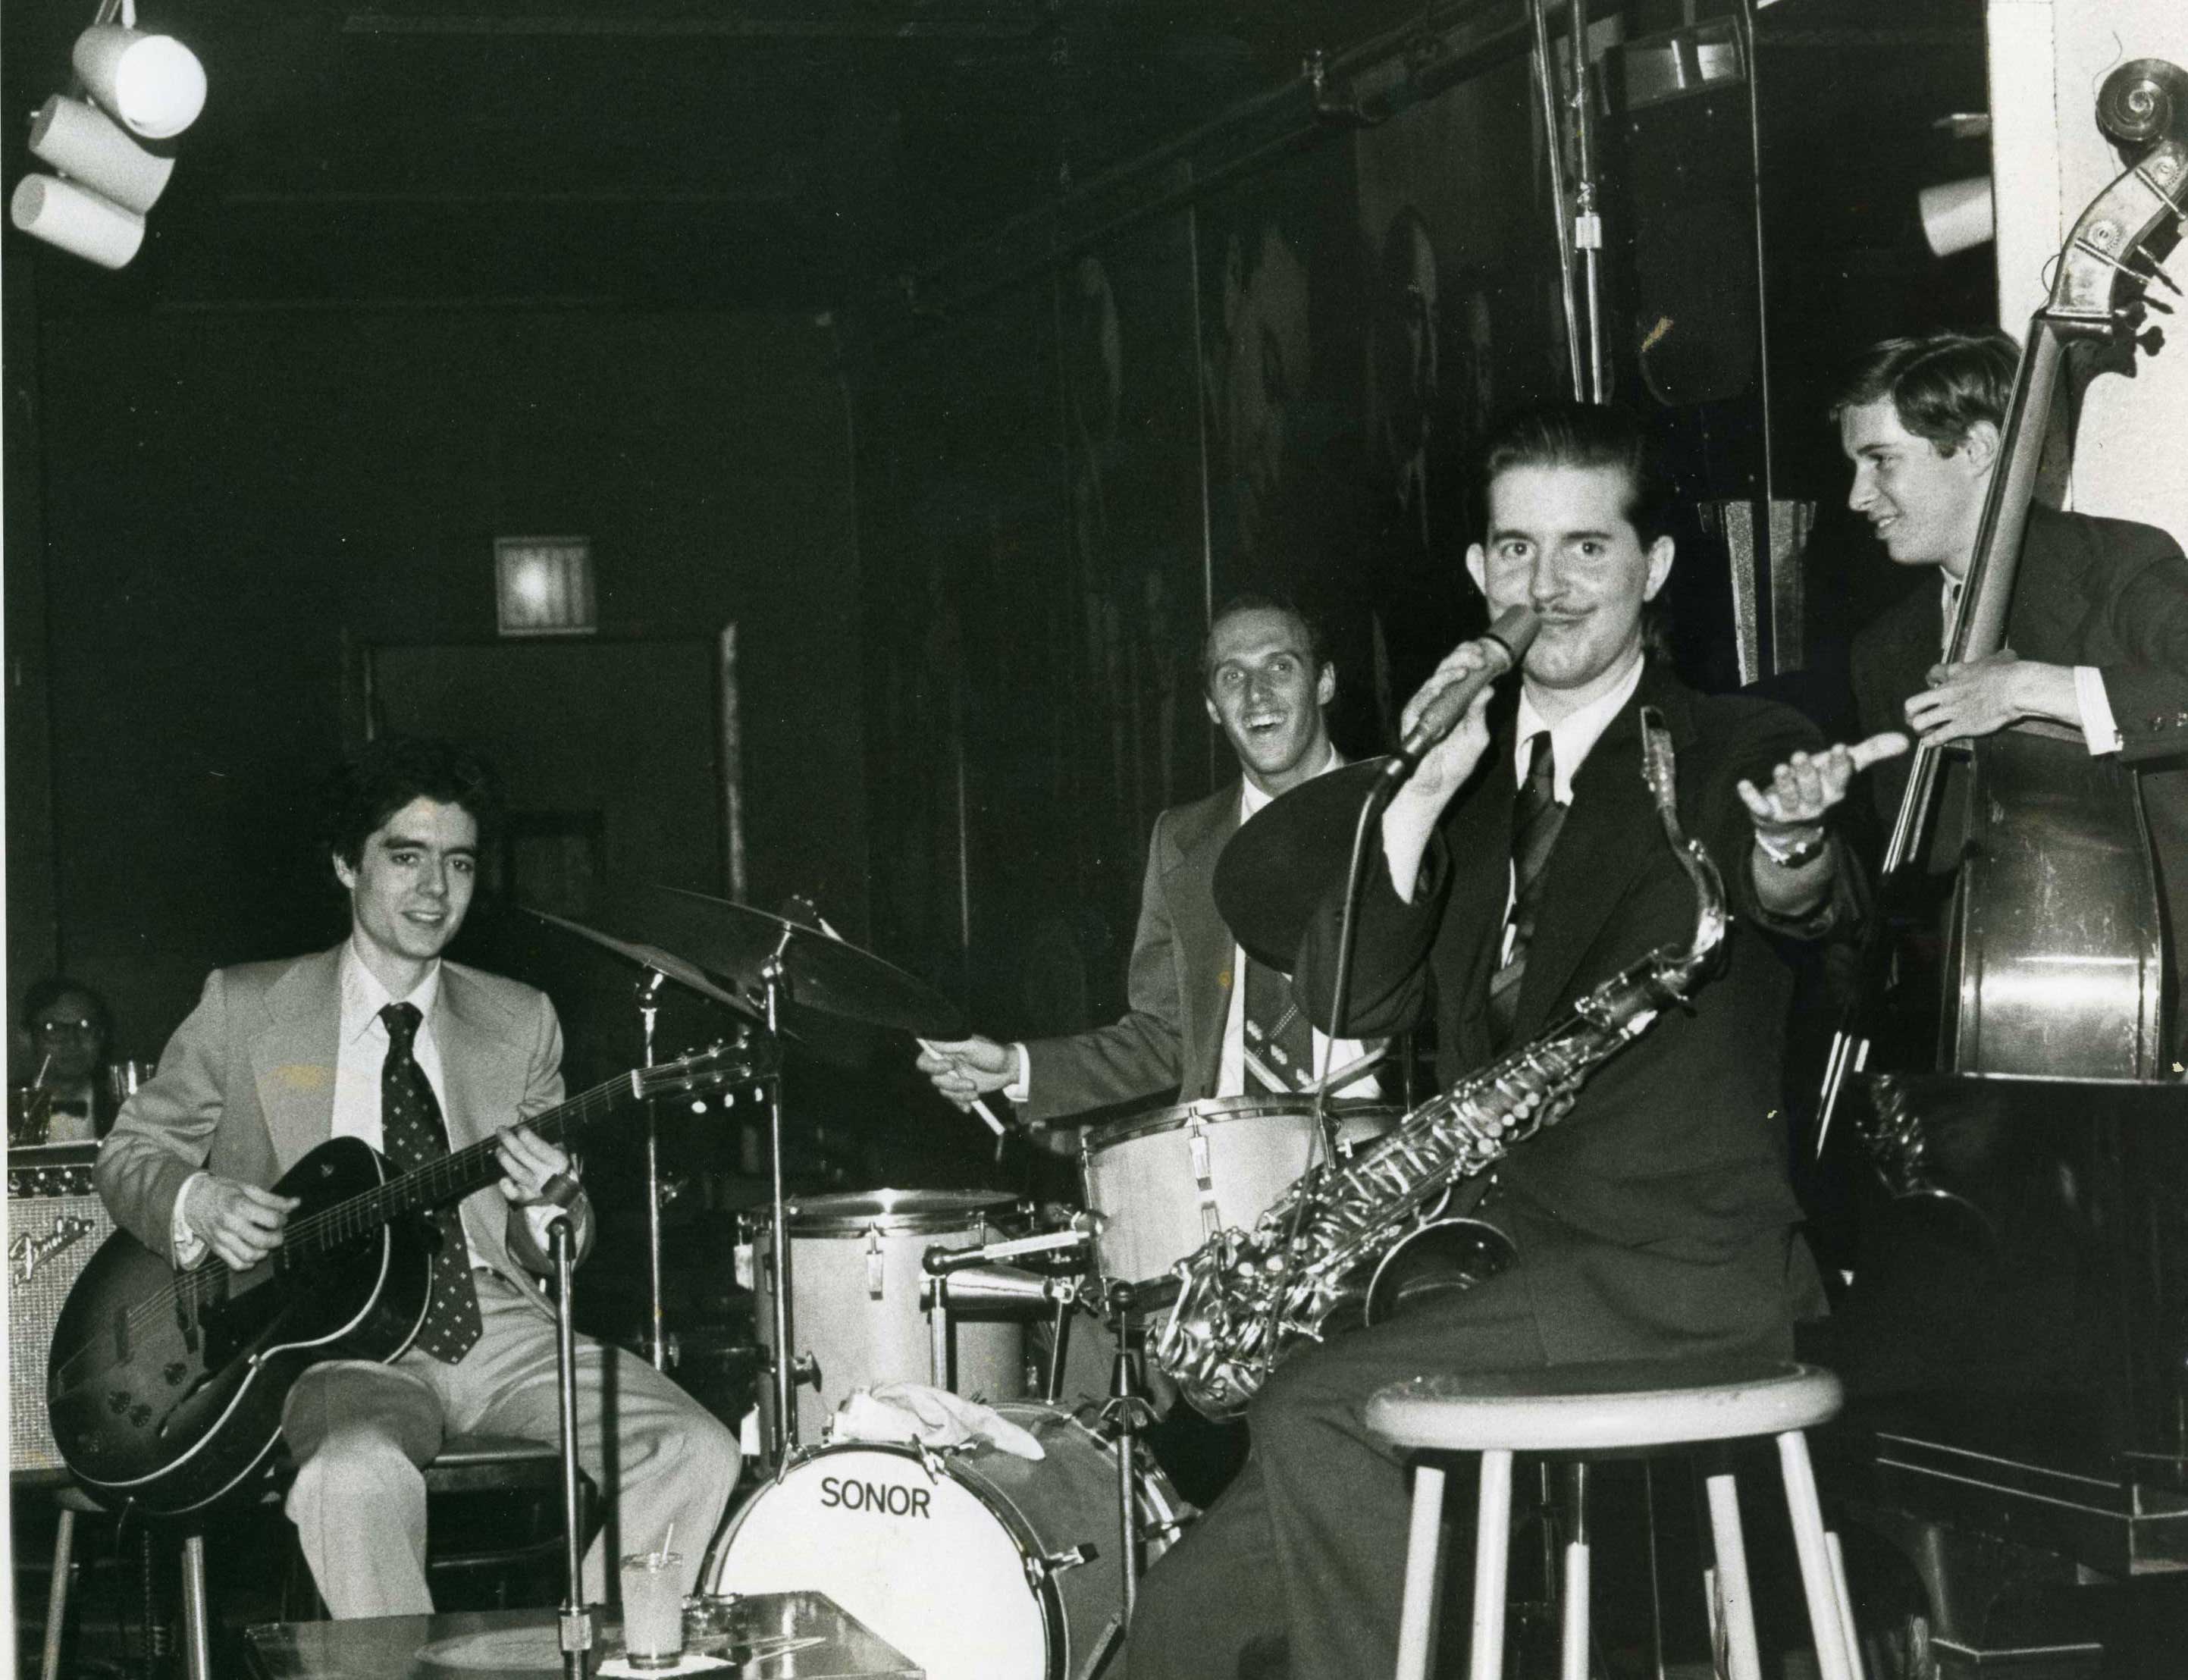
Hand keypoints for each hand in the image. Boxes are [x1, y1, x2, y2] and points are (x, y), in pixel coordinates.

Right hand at [187, 1175, 299, 1270]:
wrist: (192, 1198)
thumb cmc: (223, 1191)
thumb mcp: (248, 1189)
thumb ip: (273, 1199)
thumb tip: (296, 1203)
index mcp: (239, 1206)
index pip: (271, 1219)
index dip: (282, 1219)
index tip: (281, 1217)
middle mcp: (230, 1224)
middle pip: (263, 1240)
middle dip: (277, 1238)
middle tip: (277, 1232)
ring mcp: (222, 1238)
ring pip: (250, 1256)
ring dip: (264, 1252)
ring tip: (265, 1243)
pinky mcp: (216, 1248)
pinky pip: (236, 1264)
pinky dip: (249, 1263)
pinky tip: (253, 1252)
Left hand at [493, 1124, 575, 1207]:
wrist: (567, 1190)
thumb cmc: (559, 1160)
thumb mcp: (557, 1139)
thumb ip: (540, 1118)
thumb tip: (522, 1107)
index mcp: (557, 1159)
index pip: (538, 1146)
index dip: (525, 1135)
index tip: (519, 1127)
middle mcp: (547, 1173)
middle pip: (523, 1155)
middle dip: (509, 1140)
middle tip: (501, 1130)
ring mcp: (537, 1186)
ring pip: (517, 1172)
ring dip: (505, 1159)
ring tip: (498, 1149)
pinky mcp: (528, 1197)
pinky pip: (514, 1194)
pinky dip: (506, 1187)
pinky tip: (503, 1179)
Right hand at [916, 1036, 1016, 1112]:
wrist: (1008, 1069)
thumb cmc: (992, 1052)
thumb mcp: (972, 1046)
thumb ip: (950, 1044)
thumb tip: (930, 1039)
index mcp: (946, 1050)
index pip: (925, 1058)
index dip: (932, 1065)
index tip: (950, 1065)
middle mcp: (946, 1063)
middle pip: (934, 1078)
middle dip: (952, 1084)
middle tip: (970, 1083)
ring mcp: (953, 1077)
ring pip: (944, 1091)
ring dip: (960, 1093)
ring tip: (975, 1090)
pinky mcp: (960, 1089)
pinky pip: (953, 1099)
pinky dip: (961, 1103)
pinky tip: (969, 1106)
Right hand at [1394, 638, 1501, 809]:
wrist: (1436, 787)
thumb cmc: (1455, 763)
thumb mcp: (1477, 736)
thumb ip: (1480, 713)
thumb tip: (1488, 687)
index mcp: (1454, 701)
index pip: (1460, 671)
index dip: (1471, 658)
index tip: (1487, 654)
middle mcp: (1438, 701)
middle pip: (1446, 669)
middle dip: (1463, 658)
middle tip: (1479, 656)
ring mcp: (1423, 708)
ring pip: (1434, 680)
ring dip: (1451, 670)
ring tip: (1467, 668)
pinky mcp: (1412, 719)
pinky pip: (1420, 699)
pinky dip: (1433, 689)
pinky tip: (1446, 683)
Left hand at [1737, 731, 1910, 843]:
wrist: (1792, 825)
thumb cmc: (1819, 787)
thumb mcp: (1843, 769)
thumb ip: (1870, 753)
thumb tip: (1905, 740)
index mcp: (1833, 792)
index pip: (1839, 779)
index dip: (1839, 766)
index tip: (1839, 748)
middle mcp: (1814, 804)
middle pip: (1812, 789)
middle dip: (1807, 774)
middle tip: (1800, 756)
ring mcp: (1790, 810)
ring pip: (1788, 798)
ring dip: (1784, 783)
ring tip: (1781, 768)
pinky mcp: (1766, 814)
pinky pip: (1759, 807)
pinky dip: (1751, 797)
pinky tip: (1743, 785)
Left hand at [1903, 652, 2077, 746]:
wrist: (2016, 688)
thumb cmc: (2012, 672)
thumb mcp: (2001, 658)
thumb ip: (1997, 658)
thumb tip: (2006, 656)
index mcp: (1956, 673)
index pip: (1932, 673)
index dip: (1930, 680)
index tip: (1934, 686)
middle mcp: (1947, 692)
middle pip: (1912, 704)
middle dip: (1911, 714)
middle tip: (1917, 718)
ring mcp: (1952, 710)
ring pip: (1919, 723)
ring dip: (1921, 730)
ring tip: (1926, 733)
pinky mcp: (1961, 726)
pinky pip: (1936, 738)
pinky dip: (1931, 742)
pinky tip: (1932, 743)